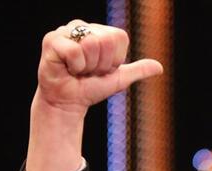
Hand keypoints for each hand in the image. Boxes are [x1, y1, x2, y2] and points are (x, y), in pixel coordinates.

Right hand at [35, 20, 162, 116]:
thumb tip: (159, 67)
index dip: (114, 60)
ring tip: (78, 70)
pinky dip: (75, 66)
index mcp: (99, 32)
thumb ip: (138, 71)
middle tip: (88, 71)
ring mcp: (66, 31)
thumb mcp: (118, 80)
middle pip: (107, 41)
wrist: (68, 103)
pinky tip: (67, 68)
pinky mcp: (52, 40)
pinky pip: (75, 52)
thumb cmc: (90, 88)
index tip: (101, 69)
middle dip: (101, 64)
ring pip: (91, 44)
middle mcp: (83, 26)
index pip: (119, 37)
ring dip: (87, 66)